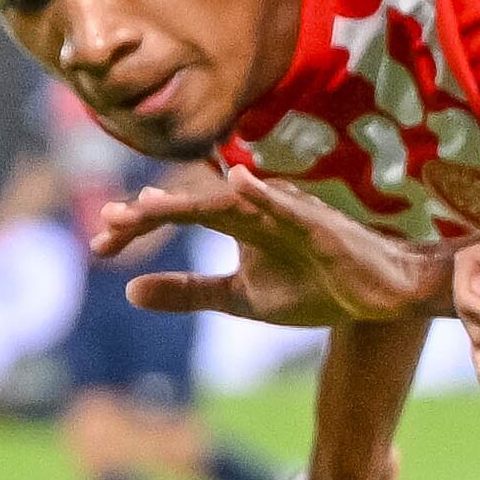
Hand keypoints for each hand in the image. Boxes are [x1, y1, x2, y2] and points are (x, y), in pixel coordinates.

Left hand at [105, 165, 454, 327]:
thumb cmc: (314, 288)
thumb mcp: (241, 299)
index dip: (138, 227)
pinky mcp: (320, 226)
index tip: (99, 244)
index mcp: (236, 222)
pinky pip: (288, 206)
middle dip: (152, 214)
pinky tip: (235, 180)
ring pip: (231, 202)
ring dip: (192, 201)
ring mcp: (288, 214)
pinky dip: (262, 192)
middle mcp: (256, 208)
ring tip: (151, 205)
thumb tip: (128, 292)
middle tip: (108, 224)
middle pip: (194, 203)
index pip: (177, 215)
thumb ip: (187, 292)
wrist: (379, 297)